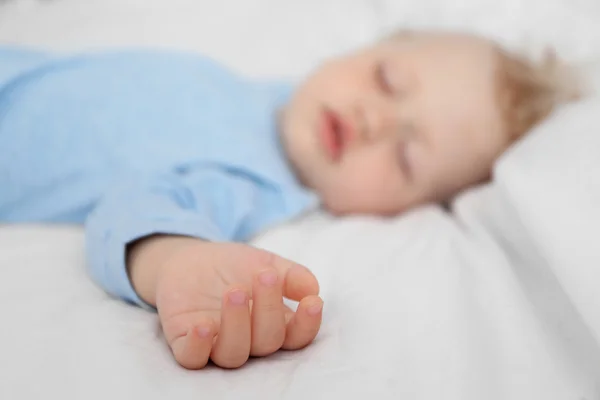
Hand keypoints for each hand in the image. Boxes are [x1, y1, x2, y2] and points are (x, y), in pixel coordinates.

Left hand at [129, 238, 322, 368]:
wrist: (189, 260)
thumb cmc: (233, 266)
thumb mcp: (265, 262)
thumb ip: (291, 275)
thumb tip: (313, 288)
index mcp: (272, 323)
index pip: (296, 335)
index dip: (307, 324)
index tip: (313, 301)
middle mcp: (248, 340)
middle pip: (267, 342)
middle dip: (269, 309)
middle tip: (265, 276)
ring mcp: (217, 344)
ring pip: (234, 354)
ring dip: (237, 324)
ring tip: (235, 291)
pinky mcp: (186, 343)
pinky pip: (192, 358)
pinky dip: (198, 345)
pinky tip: (203, 325)